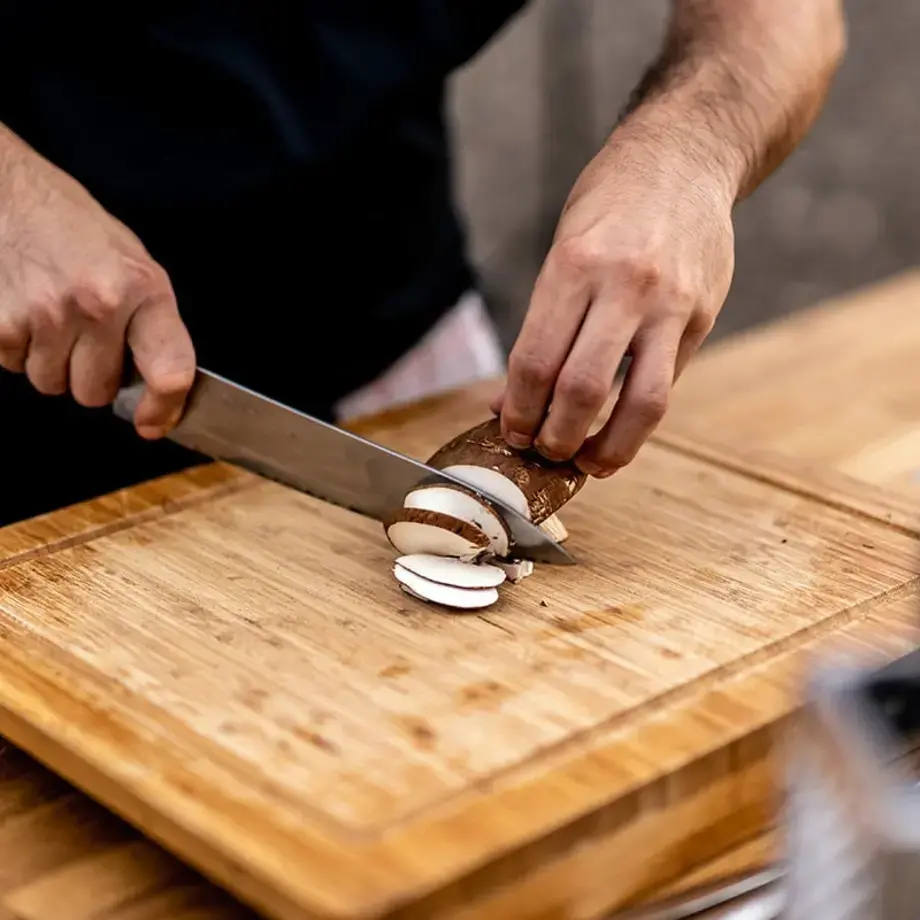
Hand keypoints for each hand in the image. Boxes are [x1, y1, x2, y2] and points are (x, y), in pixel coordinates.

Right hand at [0, 132, 194, 438]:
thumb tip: (157, 387)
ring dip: (51, 362)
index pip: (170, 370)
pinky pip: (12, 366)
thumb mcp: (132, 264)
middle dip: (89, 375)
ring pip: (51, 384)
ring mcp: (45, 316)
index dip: (164, 408)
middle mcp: (97, 305)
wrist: (7, 189)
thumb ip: (147, 324)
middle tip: (83, 337)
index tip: (153, 421)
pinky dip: (17, 348)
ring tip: (50, 316)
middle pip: (96, 392)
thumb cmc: (73, 227)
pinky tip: (23, 310)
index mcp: (143, 290)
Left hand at [493, 126, 735, 477]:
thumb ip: (541, 329)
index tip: (511, 432)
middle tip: (544, 451)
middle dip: (556, 437)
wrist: (686, 155)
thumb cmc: (610, 206)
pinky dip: (639, 419)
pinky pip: (668, 383)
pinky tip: (620, 430)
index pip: (535, 362)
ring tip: (588, 463)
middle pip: (581, 390)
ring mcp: (670, 303)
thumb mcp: (562, 251)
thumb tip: (508, 401)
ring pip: (640, 403)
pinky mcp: (702, 315)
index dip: (518, 411)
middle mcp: (623, 286)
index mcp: (573, 266)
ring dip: (608, 448)